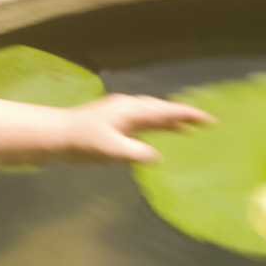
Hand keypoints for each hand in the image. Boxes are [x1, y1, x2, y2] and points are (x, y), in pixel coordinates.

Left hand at [64, 93, 214, 162]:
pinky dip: (154, 127)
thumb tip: (158, 157)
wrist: (55, 136)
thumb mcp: (112, 150)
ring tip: (187, 130)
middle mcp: (128, 108)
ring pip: (151, 115)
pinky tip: (156, 138)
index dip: (189, 115)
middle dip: (182, 116)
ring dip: (169, 121)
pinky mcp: (113, 123)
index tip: (209, 120)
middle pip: (161, 109)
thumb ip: (137, 153)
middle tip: (203, 124)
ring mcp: (120, 114)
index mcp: (132, 110)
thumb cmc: (83, 142)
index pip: (166, 111)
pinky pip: (141, 123)